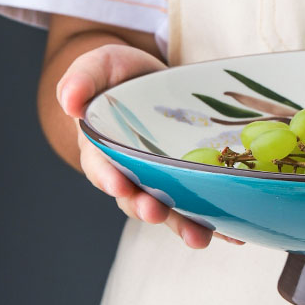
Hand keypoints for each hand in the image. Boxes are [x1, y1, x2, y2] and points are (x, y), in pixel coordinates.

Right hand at [57, 43, 243, 248]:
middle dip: (147, 208)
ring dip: (183, 225)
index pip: (101, 167)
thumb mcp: (100, 66)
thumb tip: (69, 101)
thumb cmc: (120, 76)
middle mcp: (131, 172)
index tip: (120, 186)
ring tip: (201, 238)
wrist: (153, 80)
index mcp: (103, 149)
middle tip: (157, 213)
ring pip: (170, 208)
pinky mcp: (189, 178)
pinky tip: (235, 232)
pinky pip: (201, 203)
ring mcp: (162, 179)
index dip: (109, 178)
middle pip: (135, 198)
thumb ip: (82, 78)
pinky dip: (217, 220)